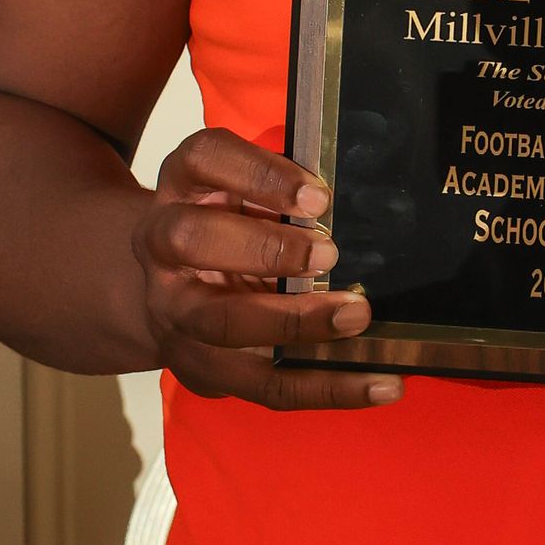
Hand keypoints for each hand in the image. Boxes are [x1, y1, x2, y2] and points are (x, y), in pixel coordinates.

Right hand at [130, 127, 403, 410]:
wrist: (173, 285)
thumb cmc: (234, 222)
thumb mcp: (248, 188)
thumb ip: (290, 190)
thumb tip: (368, 201)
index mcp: (184, 183)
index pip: (205, 159)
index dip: (260, 175)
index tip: (319, 198)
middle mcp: (164, 243)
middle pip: (192, 240)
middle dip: (264, 249)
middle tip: (329, 255)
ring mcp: (174, 310)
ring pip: (220, 323)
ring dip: (293, 323)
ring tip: (356, 317)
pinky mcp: (201, 367)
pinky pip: (263, 384)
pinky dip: (326, 386)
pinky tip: (380, 383)